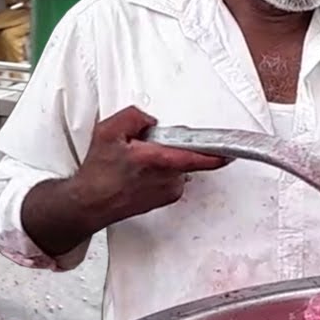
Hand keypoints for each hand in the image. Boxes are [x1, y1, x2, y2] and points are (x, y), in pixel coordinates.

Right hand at [71, 107, 228, 225]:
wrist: (90, 203)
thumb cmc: (98, 173)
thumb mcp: (108, 131)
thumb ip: (134, 116)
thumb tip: (150, 120)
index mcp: (157, 161)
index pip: (196, 156)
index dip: (216, 154)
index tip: (230, 152)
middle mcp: (166, 179)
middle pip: (183, 155)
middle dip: (167, 146)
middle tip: (142, 148)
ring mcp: (167, 191)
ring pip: (177, 166)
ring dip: (163, 160)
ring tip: (136, 164)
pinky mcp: (164, 199)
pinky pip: (171, 177)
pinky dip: (160, 172)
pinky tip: (138, 175)